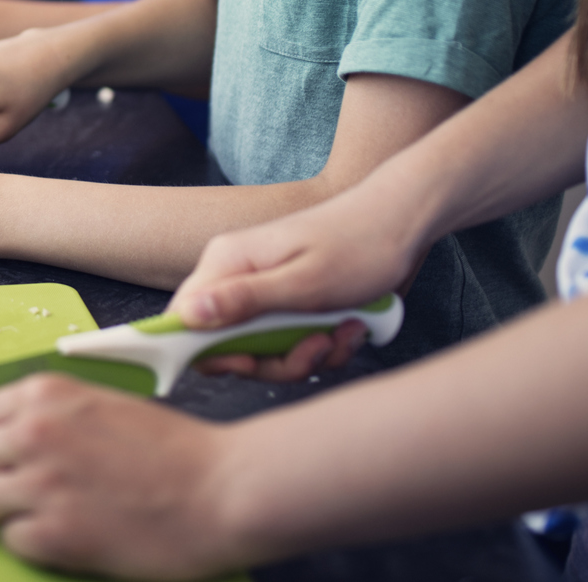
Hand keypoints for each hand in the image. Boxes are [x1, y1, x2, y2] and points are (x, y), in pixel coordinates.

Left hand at [0, 374, 244, 579]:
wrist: (222, 489)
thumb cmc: (174, 450)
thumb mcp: (102, 406)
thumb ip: (50, 417)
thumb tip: (2, 440)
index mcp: (45, 394)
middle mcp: (33, 432)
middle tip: (13, 493)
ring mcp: (40, 484)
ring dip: (1, 513)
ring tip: (38, 517)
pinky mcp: (54, 533)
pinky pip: (10, 540)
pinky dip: (32, 543)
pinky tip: (66, 536)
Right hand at [165, 187, 419, 381]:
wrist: (403, 224)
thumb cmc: (358, 246)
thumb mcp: (303, 283)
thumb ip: (243, 302)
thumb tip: (186, 316)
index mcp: (228, 262)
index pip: (183, 318)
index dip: (208, 351)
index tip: (250, 363)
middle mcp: (239, 277)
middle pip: (226, 346)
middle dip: (275, 360)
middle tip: (317, 347)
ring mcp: (265, 292)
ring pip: (263, 351)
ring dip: (306, 355)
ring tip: (343, 333)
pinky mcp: (290, 305)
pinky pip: (291, 344)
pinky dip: (323, 346)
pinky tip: (351, 328)